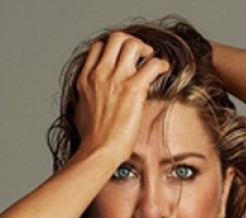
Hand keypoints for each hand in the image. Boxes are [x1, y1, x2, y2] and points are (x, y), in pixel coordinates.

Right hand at [74, 31, 169, 159]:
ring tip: (151, 61)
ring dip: (146, 49)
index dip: (113, 49)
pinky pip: (153, 64)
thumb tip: (91, 99)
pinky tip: (164, 71)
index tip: (124, 59)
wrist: (97, 152)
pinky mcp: (133, 89)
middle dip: (131, 42)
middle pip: (116, 38)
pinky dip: (161, 64)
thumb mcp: (81, 112)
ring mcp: (116, 79)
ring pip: (132, 44)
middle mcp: (99, 74)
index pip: (99, 47)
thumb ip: (87, 98)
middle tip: (141, 56)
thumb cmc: (91, 140)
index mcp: (85, 79)